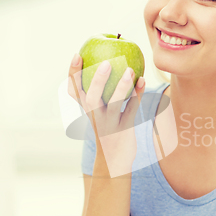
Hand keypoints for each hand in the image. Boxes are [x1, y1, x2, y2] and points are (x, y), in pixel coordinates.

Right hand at [68, 53, 144, 175]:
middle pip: (91, 97)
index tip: (77, 54)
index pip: (74, 91)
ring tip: (130, 70)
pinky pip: (131, 110)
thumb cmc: (107, 130)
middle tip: (106, 63)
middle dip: (96, 80)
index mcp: (86, 110)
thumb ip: (99, 94)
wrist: (114, 161)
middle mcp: (94, 117)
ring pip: (113, 104)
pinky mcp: (124, 130)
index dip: (73, 73)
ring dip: (122, 87)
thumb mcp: (98, 114)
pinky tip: (143, 80)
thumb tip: (106, 64)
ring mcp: (109, 124)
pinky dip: (138, 95)